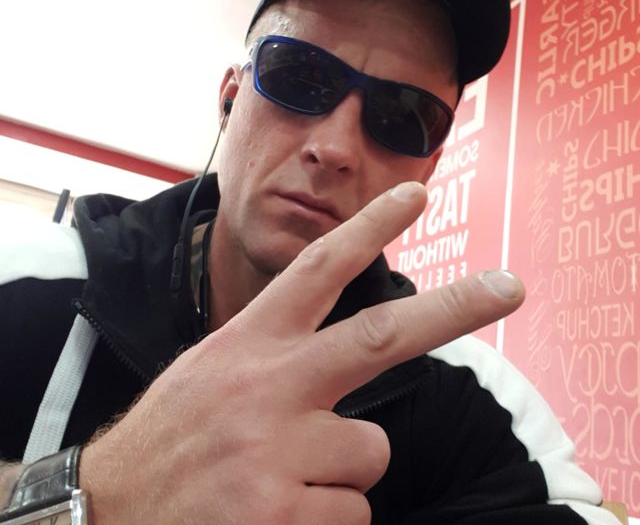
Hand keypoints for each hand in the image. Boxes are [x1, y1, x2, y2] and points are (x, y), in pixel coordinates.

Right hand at [80, 182, 524, 523]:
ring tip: (282, 479)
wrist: (105, 512)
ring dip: (343, 470)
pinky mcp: (282, 518)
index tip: (414, 196)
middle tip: (510, 285)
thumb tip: (345, 362)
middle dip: (455, 306)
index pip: (319, 269)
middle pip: (381, 335)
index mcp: (250, 344)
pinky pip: (352, 515)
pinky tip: (274, 516)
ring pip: (370, 453)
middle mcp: (269, 388)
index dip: (370, 227)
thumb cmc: (170, 437)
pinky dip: (325, 517)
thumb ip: (277, 358)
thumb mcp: (213, 373)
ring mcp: (277, 453)